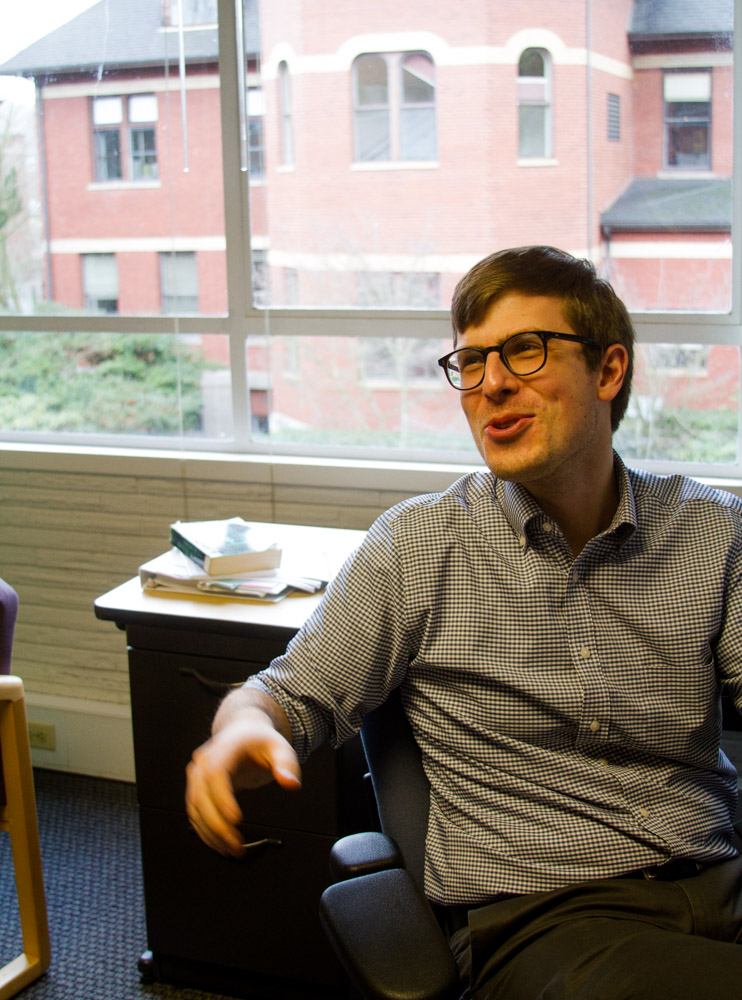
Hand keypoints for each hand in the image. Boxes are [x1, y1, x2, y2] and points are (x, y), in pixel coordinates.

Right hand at [185, 708, 301, 857]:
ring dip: (210, 833)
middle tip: (236, 846)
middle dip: (217, 824)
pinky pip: (195, 813)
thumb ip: (286, 765)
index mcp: (224, 747)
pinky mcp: (196, 789)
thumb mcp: (280, 748)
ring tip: (232, 851)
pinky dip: (205, 831)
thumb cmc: (261, 742)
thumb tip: (291, 784)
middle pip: (201, 795)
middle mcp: (204, 761)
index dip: (222, 797)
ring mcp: (196, 775)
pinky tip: (220, 844)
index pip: (216, 772)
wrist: (243, 733)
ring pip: (195, 808)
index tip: (236, 820)